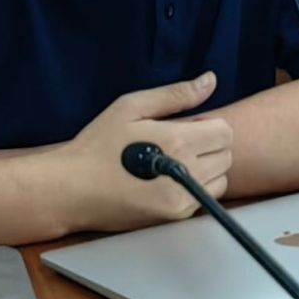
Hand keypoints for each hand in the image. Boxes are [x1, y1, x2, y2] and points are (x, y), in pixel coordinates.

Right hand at [64, 73, 235, 231]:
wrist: (71, 190)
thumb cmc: (97, 145)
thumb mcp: (130, 107)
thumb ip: (176, 94)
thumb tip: (210, 80)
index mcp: (177, 142)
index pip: (225, 131)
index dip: (208, 125)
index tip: (186, 126)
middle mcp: (185, 174)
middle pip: (226, 155)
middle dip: (208, 145)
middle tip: (175, 143)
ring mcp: (181, 201)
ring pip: (220, 179)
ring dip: (206, 168)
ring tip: (172, 163)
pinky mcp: (173, 219)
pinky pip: (203, 199)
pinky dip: (195, 188)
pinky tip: (167, 181)